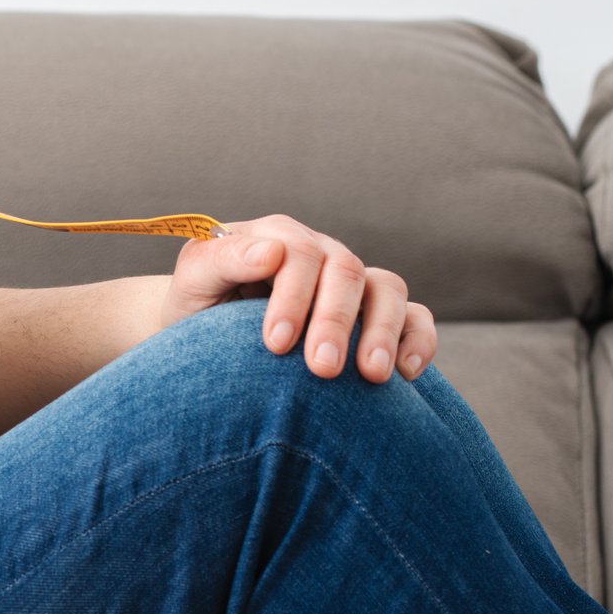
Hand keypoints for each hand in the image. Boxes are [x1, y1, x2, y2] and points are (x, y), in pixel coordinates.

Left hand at [158, 215, 436, 383]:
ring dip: (382, 331)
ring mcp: (353, 283)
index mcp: (277, 238)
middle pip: (345, 272)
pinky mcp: (377, 315)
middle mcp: (322, 255)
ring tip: (371, 375)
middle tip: (322, 370)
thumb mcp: (193, 282)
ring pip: (386, 289)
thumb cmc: (197, 308)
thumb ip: (221, 260)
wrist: (205, 338)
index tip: (274, 344)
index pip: (297, 254)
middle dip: (335, 321)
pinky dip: (418, 339)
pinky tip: (407, 373)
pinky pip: (414, 317)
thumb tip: (269, 252)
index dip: (291, 297)